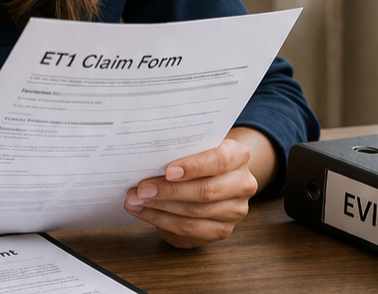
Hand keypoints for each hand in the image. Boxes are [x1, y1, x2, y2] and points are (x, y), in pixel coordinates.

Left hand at [125, 128, 274, 247]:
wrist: (213, 177)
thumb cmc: (197, 158)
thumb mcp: (194, 147)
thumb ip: (180, 150)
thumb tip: (146, 158)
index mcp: (239, 156)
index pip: (219, 161)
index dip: (193, 167)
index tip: (168, 171)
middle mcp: (243, 184)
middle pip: (205, 191)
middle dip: (168, 191)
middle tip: (141, 189)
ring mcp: (236, 210)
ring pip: (195, 213)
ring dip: (159, 208)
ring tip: (135, 201)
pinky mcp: (223, 230)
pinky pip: (190, 230)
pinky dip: (161, 221)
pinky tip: (144, 212)